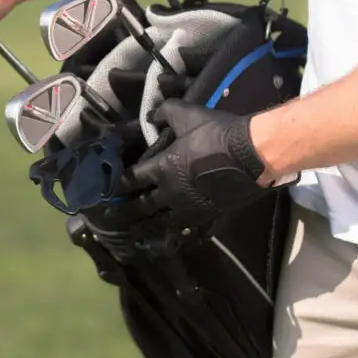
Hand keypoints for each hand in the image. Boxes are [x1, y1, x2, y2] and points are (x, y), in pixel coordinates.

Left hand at [116, 100, 274, 226]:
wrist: (252, 155)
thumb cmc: (216, 133)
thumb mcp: (187, 114)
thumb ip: (165, 113)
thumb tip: (151, 116)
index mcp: (163, 169)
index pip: (132, 179)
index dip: (116, 185)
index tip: (104, 192)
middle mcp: (172, 193)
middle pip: (143, 206)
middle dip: (126, 213)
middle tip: (111, 219)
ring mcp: (191, 208)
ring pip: (163, 224)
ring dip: (147, 230)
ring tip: (135, 238)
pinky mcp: (210, 216)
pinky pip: (191, 232)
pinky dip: (179, 239)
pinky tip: (173, 245)